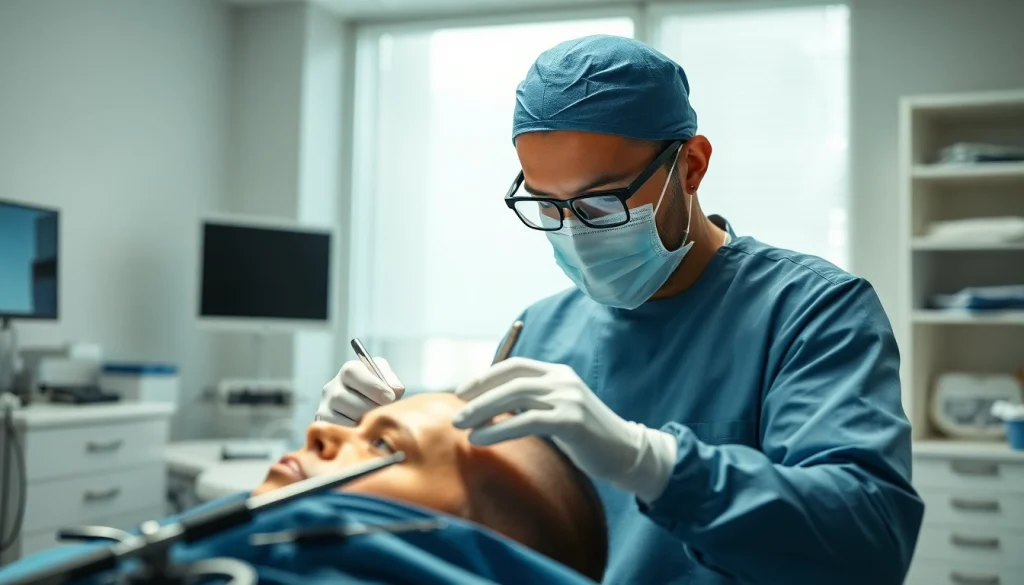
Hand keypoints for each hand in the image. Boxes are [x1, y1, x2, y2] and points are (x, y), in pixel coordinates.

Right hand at [316, 358, 403, 425]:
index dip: (372, 385)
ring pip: (341, 415)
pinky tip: (364, 428)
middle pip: (344, 397)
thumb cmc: (379, 392)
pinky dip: (354, 430)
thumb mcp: (387, 380)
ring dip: (362, 420)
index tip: (389, 397)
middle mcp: (333, 386)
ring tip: (375, 420)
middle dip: (369, 407)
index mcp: (349, 371)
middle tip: (383, 412)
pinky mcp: (325, 423)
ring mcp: (326, 405)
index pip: (352, 372)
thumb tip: (393, 390)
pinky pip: (339, 429)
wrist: (369, 407)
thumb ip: (391, 381)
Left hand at [451, 358, 676, 501]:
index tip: (460, 393)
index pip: (513, 365)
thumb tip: (487, 409)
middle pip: (510, 379)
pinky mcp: (572, 420)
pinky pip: (527, 421)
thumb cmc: (586, 437)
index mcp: (557, 373)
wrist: (626, 453)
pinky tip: (480, 439)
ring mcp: (568, 398)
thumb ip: (530, 404)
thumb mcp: (556, 411)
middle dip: (478, 394)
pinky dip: (499, 430)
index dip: (484, 377)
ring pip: (516, 396)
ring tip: (461, 426)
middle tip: (455, 412)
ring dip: (483, 410)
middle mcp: (562, 380)